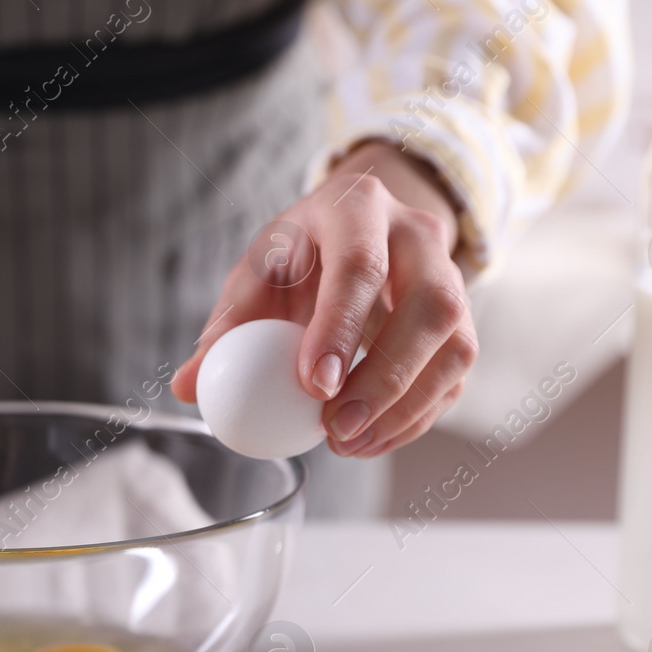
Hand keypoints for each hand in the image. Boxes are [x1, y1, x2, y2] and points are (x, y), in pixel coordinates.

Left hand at [171, 141, 477, 457]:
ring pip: (457, 345)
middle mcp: (419, 236)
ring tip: (348, 443)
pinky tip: (370, 441)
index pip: (361, 265)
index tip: (314, 386)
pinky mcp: (463, 322)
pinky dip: (415, 418)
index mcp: (357, 208)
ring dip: (406, 407)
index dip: (341, 328)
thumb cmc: (298, 256)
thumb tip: (188, 386)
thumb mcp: (256, 273)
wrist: (355, 231)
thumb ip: (225, 328)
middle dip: (385, 377)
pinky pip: (455, 376)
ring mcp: (453, 277)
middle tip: (336, 428)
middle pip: (430, 305)